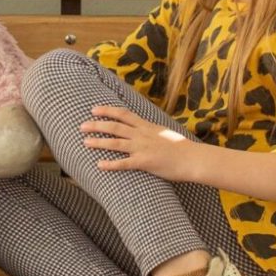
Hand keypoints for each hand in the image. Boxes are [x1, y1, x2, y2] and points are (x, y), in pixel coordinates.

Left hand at [81, 103, 195, 179]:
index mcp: (147, 126)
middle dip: (97, 125)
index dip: (107, 110)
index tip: (94, 109)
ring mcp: (142, 148)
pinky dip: (110, 164)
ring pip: (115, 143)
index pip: (123, 114)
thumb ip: (151, 131)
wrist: (193, 158)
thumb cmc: (181, 148)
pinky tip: (99, 165)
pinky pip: (124, 163)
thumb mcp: (164, 133)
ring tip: (85, 142)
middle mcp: (142, 134)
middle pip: (115, 126)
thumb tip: (143, 129)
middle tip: (82, 125)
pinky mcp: (145, 162)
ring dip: (99, 142)